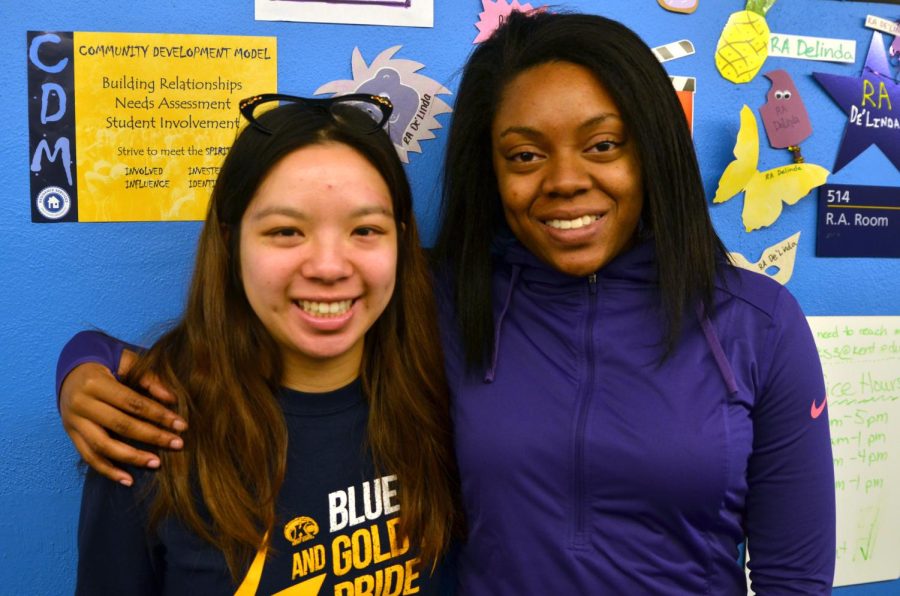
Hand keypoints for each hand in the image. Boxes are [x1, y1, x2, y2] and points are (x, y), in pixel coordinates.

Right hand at [59, 349, 186, 485]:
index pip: (132, 403)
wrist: (71, 370)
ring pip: (103, 446)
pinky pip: (89, 457)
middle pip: (120, 425)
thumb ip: (149, 378)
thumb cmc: (107, 364)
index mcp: (95, 383)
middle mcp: (81, 404)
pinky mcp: (71, 435)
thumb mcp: (127, 362)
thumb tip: (172, 399)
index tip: (181, 425)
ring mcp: (73, 422)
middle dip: (152, 436)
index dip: (158, 415)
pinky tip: (128, 479)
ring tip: (156, 463)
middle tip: (177, 444)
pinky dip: (108, 471)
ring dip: (132, 457)